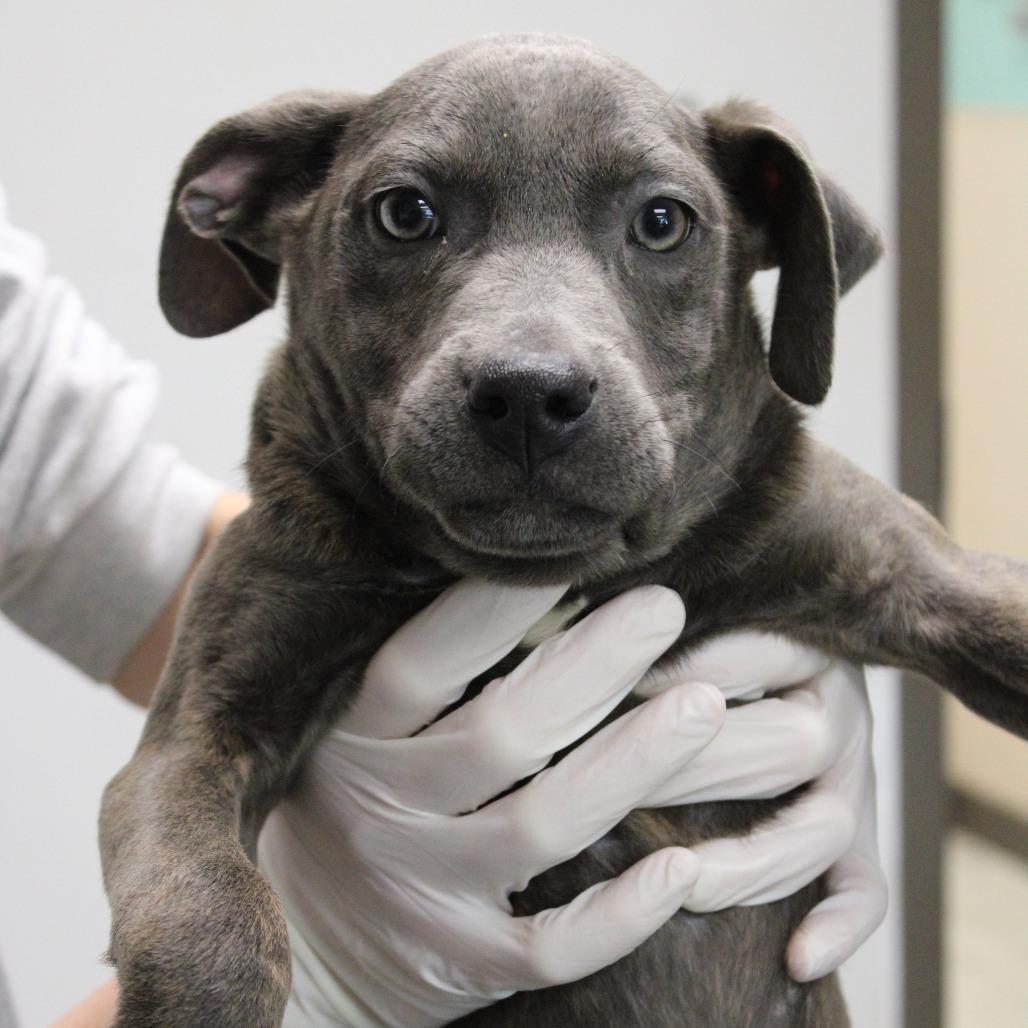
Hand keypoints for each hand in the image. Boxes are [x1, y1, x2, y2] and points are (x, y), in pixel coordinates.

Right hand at [259, 581, 725, 1026]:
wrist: (303, 949)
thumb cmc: (347, 801)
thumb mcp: (350, 730)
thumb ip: (417, 671)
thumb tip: (516, 573)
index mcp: (351, 738)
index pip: (422, 663)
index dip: (495, 609)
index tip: (573, 551)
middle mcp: (382, 813)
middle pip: (500, 734)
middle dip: (593, 666)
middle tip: (664, 608)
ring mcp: (423, 894)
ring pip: (538, 830)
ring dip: (630, 765)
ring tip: (703, 706)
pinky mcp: (463, 964)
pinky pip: (550, 949)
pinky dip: (620, 915)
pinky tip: (682, 867)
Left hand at [637, 632, 885, 980]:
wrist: (787, 664)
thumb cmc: (703, 641)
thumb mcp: (701, 620)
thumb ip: (663, 631)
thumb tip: (602, 635)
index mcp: (797, 641)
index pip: (748, 657)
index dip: (679, 674)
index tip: (612, 689)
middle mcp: (837, 708)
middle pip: (788, 747)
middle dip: (695, 773)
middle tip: (613, 792)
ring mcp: (854, 779)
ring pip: (824, 830)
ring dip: (751, 861)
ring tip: (683, 881)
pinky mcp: (859, 836)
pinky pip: (867, 889)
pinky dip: (839, 926)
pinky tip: (796, 959)